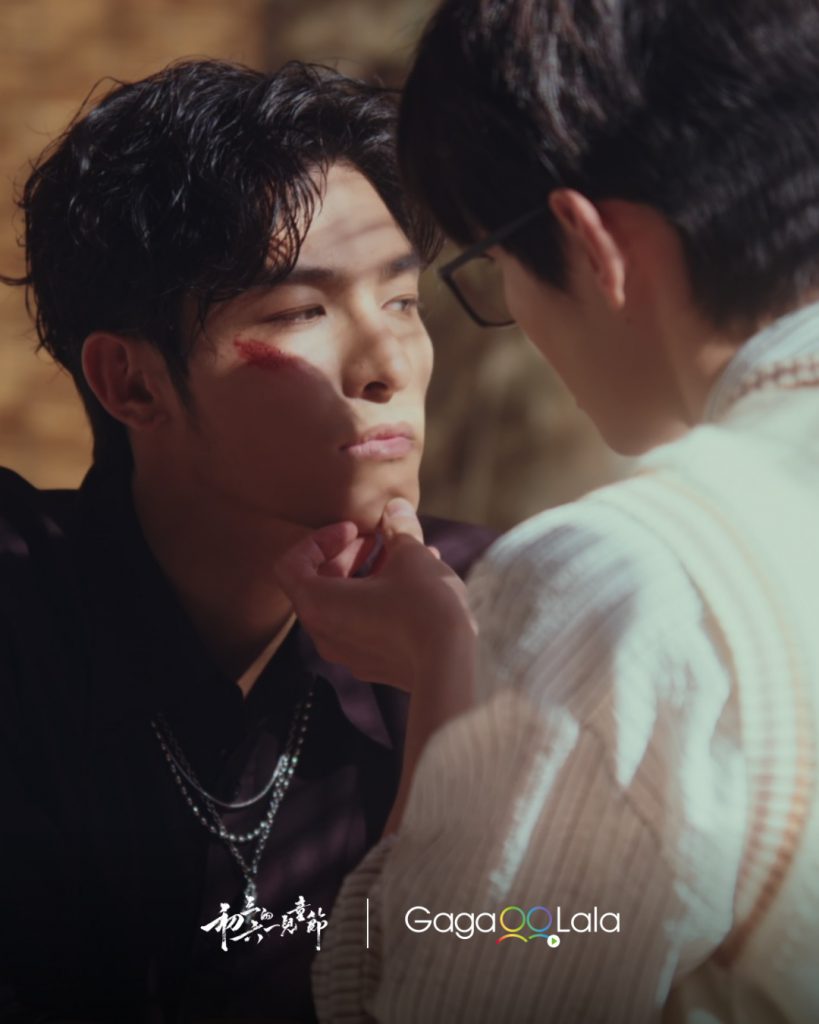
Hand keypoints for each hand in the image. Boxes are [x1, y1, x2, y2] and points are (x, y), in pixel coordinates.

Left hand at [274, 498, 475, 690]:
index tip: (354, 531)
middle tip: (379, 540)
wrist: (451, 665)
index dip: (319, 539)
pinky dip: (378, 600)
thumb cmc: (422, 606)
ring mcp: (347, 654)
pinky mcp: (372, 665)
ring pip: (344, 605)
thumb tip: (395, 509)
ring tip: (404, 557)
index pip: (291, 565)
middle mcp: (323, 633)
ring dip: (367, 576)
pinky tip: (416, 585)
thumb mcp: (410, 554)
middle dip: (347, 555)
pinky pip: (362, 625)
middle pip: (317, 584)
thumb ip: (397, 528)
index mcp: (318, 604)